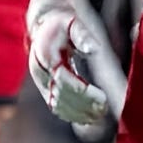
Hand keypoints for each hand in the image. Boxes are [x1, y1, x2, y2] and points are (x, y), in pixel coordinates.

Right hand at [27, 7, 107, 124]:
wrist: (44, 27)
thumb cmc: (61, 24)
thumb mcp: (72, 23)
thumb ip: (83, 35)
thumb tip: (94, 49)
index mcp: (45, 55)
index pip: (63, 79)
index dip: (82, 92)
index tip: (102, 99)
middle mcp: (39, 71)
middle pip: (59, 95)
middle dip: (82, 105)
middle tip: (103, 110)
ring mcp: (40, 81)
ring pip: (56, 104)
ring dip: (76, 113)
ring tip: (97, 116)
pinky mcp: (44, 88)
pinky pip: (54, 106)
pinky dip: (70, 114)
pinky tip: (85, 118)